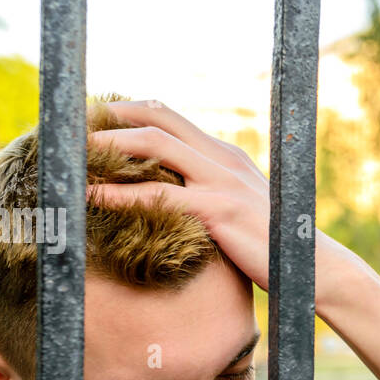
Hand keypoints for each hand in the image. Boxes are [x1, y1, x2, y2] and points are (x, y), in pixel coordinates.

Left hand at [86, 99, 275, 289]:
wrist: (312, 269)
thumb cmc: (272, 247)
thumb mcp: (240, 209)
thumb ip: (210, 194)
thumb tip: (172, 199)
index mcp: (224, 154)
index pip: (167, 114)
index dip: (124, 110)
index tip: (88, 118)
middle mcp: (222, 158)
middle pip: (156, 118)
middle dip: (107, 117)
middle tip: (67, 126)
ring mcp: (222, 182)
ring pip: (154, 147)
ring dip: (107, 146)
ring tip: (69, 154)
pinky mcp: (220, 211)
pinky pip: (160, 197)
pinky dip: (120, 194)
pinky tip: (92, 198)